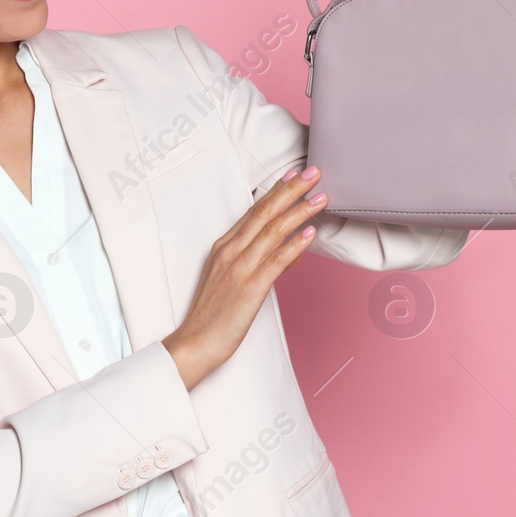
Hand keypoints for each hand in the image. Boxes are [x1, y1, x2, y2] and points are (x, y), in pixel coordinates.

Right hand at [162, 166, 325, 389]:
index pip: (253, 212)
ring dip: (299, 211)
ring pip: (273, 231)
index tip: (293, 175)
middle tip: (313, 173)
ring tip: (320, 198)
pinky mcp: (250, 287)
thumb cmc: (213, 315)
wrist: (195, 343)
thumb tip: (292, 248)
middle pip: (264, 213)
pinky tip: (310, 233)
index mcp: (224, 246)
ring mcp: (240, 267)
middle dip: (291, 191)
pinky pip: (276, 260)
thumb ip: (261, 260)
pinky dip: (294, 244)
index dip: (275, 191)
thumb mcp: (233, 280)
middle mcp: (231, 251)